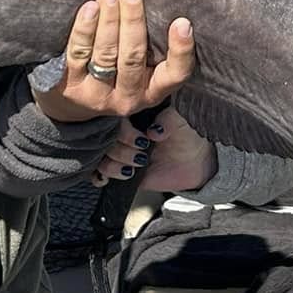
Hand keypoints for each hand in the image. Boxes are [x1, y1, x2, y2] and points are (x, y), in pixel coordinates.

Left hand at [32, 0, 195, 123]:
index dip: (181, 50)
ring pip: (106, 54)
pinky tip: (90, 8)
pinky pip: (78, 54)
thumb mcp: (141, 63)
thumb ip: (152, 39)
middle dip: (133, 20)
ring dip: (109, 20)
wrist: (72, 99)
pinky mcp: (71, 88)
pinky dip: (85, 29)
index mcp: (153, 90)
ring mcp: (98, 95)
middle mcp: (128, 97)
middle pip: (133, 57)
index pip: (175, 74)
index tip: (183, 22)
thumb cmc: (117, 66)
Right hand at [88, 106, 217, 191]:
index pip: (113, 119)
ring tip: (139, 164)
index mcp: (132, 115)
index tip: (142, 139)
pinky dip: (102, 176)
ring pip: (100, 157)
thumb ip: (169, 120)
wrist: (193, 161)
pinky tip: (119, 175)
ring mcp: (118, 152)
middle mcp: (121, 133)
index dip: (123, 131)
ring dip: (115, 164)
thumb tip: (153, 131)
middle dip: (122, 150)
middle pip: (102, 139)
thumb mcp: (182, 121)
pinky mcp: (119, 171)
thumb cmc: (185, 134)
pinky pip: (98, 174)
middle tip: (143, 152)